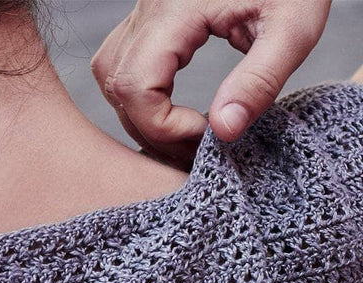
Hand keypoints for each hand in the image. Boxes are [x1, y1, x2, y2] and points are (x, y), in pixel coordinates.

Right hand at [90, 0, 332, 170]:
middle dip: (155, 131)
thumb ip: (260, 82)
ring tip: (184, 131)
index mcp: (175, 8)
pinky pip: (121, 64)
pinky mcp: (148, 17)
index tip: (208, 132)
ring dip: (141, 116)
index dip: (165, 127)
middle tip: (199, 144)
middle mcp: (148, 8)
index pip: (137, 87)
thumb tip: (223, 132)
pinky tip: (172, 106)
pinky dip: (139, 96)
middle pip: (119, 89)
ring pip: (112, 79)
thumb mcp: (294, 28)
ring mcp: (143, 11)